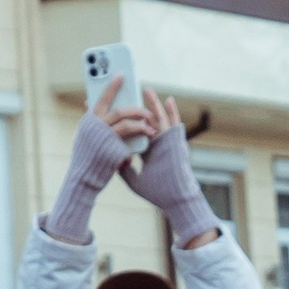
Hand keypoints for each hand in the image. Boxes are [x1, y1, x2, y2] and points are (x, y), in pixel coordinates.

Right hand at [44, 87, 156, 240]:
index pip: (101, 98)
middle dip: (136, 109)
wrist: (82, 180)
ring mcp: (104, 138)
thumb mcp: (86, 137)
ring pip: (127, 123)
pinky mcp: (112, 149)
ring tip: (151, 122)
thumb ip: (94, 124)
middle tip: (147, 109)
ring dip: (141, 122)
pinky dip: (140, 135)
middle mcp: (95, 127)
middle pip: (119, 110)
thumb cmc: (86, 159)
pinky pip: (130, 139)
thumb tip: (97, 108)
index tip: (121, 75)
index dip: (112, 86)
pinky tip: (148, 136)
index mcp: (88, 121)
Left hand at [121, 95, 220, 249]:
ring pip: (158, 119)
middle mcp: (157, 143)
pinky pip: (172, 125)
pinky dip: (171, 112)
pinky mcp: (175, 143)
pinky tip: (168, 100)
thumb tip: (114, 160)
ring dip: (152, 104)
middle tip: (129, 92)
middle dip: (137, 107)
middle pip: (145, 121)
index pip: (135, 132)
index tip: (114, 111)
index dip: (126, 121)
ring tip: (146, 89)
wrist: (174, 198)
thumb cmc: (158, 192)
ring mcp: (167, 142)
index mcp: (148, 151)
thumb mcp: (134, 180)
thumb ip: (124, 169)